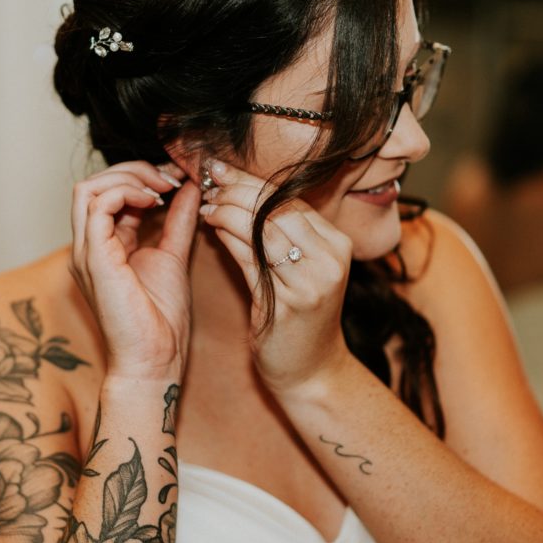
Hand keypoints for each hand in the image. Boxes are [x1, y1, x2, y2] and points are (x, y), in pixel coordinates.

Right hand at [70, 161, 201, 379]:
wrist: (155, 360)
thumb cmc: (162, 321)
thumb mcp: (174, 255)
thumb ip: (178, 220)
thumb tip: (190, 188)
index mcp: (104, 246)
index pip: (108, 193)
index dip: (140, 177)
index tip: (176, 179)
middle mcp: (89, 246)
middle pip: (92, 184)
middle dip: (132, 171)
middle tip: (168, 179)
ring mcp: (86, 252)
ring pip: (87, 189)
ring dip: (128, 178)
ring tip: (160, 190)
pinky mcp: (93, 259)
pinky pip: (95, 207)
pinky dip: (124, 193)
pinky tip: (152, 203)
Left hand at [197, 160, 352, 390]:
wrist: (312, 373)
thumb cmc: (298, 318)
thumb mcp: (298, 269)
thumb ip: (278, 234)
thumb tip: (238, 192)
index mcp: (337, 244)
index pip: (290, 197)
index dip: (252, 180)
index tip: (221, 169)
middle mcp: (331, 258)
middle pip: (277, 207)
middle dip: (237, 188)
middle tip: (208, 178)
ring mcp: (313, 281)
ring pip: (263, 228)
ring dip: (228, 210)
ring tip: (205, 204)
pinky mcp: (291, 303)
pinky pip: (252, 260)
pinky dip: (229, 238)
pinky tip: (211, 227)